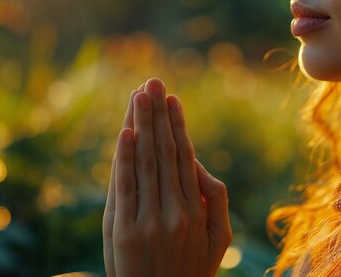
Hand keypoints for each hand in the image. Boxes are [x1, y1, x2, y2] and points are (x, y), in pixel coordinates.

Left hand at [103, 78, 231, 276]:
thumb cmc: (190, 270)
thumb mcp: (218, 240)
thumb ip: (215, 200)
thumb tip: (199, 163)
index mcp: (198, 210)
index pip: (185, 156)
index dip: (177, 125)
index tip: (171, 98)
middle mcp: (175, 211)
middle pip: (164, 152)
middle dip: (157, 114)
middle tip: (152, 82)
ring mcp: (148, 221)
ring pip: (145, 163)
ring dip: (141, 125)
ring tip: (138, 95)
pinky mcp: (123, 232)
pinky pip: (125, 187)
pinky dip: (125, 158)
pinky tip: (126, 133)